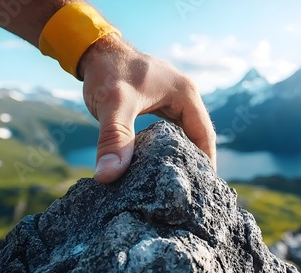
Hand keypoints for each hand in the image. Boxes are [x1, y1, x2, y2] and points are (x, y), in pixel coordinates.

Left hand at [78, 34, 215, 183]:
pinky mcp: (161, 105)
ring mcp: (173, 100)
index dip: (206, 162)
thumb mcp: (113, 105)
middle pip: (198, 136)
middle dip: (195, 162)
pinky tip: (160, 166)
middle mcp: (185, 96)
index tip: (204, 189)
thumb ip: (114, 138)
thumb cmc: (108, 71)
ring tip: (180, 184)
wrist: (95, 51)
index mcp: (186, 94)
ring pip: (185, 134)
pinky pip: (171, 131)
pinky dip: (168, 148)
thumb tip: (108, 176)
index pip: (205, 134)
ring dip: (183, 156)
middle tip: (192, 192)